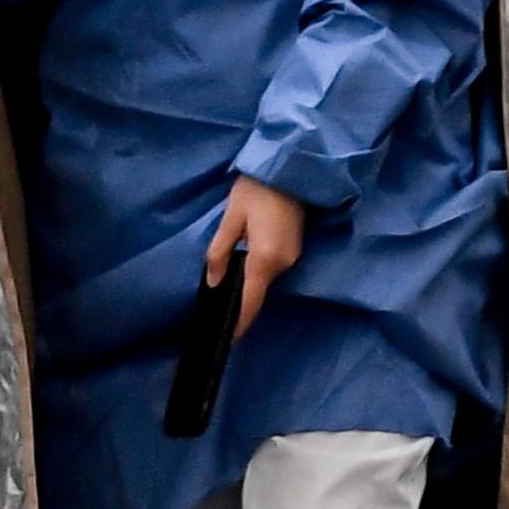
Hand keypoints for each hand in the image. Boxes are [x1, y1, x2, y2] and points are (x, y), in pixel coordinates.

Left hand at [205, 175, 304, 338]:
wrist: (289, 168)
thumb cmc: (256, 190)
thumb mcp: (231, 219)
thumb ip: (220, 252)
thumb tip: (213, 282)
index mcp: (265, 259)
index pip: (250, 300)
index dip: (239, 322)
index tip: (228, 340)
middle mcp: (284, 264)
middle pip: (257, 290)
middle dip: (239, 299)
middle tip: (216, 306)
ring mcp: (293, 257)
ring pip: (265, 278)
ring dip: (248, 281)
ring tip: (226, 283)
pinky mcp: (295, 248)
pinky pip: (272, 267)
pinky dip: (257, 270)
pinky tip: (243, 263)